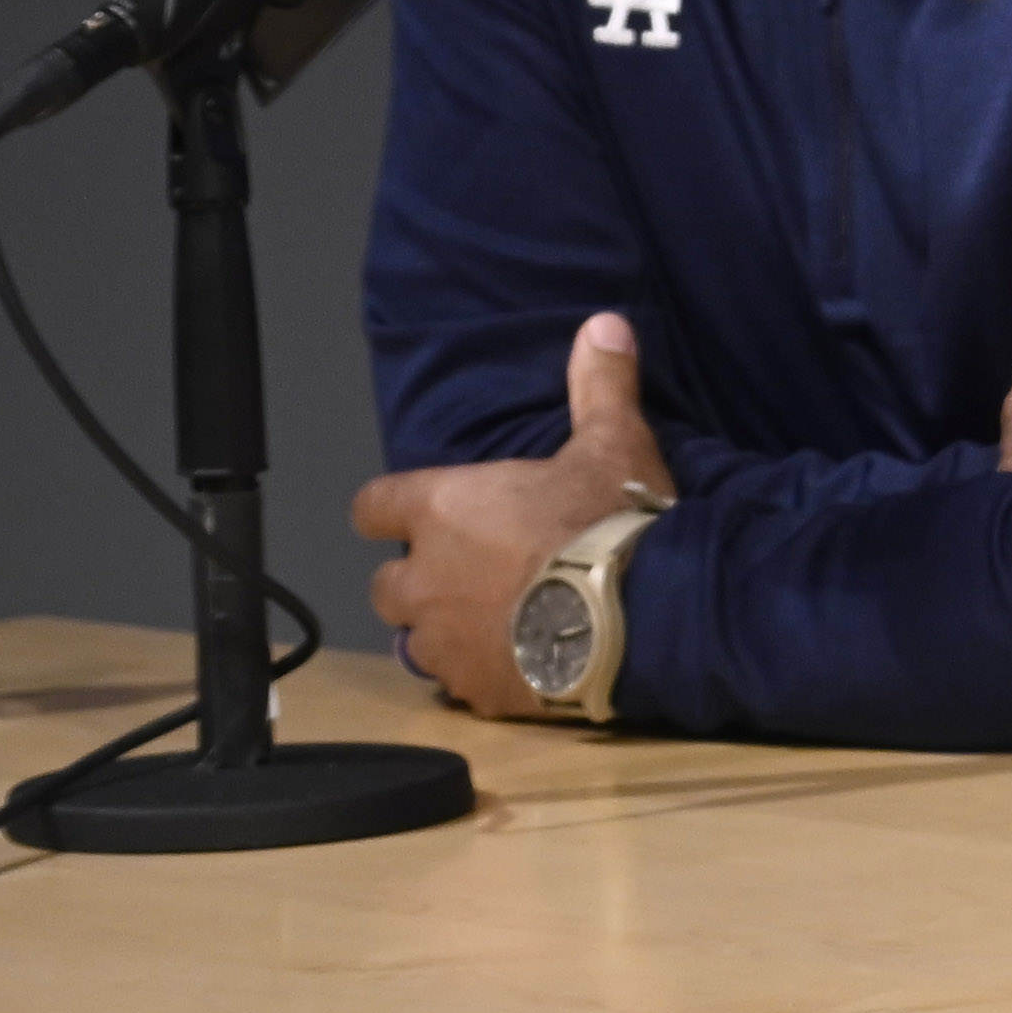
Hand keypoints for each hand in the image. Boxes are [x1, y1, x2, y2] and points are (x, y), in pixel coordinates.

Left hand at [347, 314, 676, 720]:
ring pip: (414, 641)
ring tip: (492, 629)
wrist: (639, 615)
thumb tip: (604, 322)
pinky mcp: (476, 691)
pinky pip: (459, 686)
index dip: (388, 510)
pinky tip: (519, 669)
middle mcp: (424, 576)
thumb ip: (599, 388)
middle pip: (384, 584)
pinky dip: (481, 676)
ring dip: (442, 633)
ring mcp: (444, 641)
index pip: (372, 506)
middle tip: (468, 576)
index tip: (413, 516)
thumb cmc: (609, 522)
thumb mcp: (614, 445)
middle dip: (416, 581)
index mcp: (442, 510)